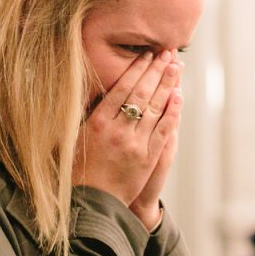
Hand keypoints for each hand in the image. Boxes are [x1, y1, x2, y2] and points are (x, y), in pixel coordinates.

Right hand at [75, 50, 182, 226]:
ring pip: (154, 107)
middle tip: (167, 52)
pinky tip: (179, 96)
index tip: (146, 55)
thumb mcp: (76, 138)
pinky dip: (172, 111)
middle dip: (155, 70)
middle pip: (141, 93)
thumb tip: (93, 88)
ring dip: (167, 85)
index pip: (121, 88)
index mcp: (97, 122)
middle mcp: (117, 130)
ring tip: (176, 66)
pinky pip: (164, 129)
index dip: (136, 69)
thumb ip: (87, 113)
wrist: (94, 202)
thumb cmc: (80, 170)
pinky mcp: (148, 158)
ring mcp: (134, 144)